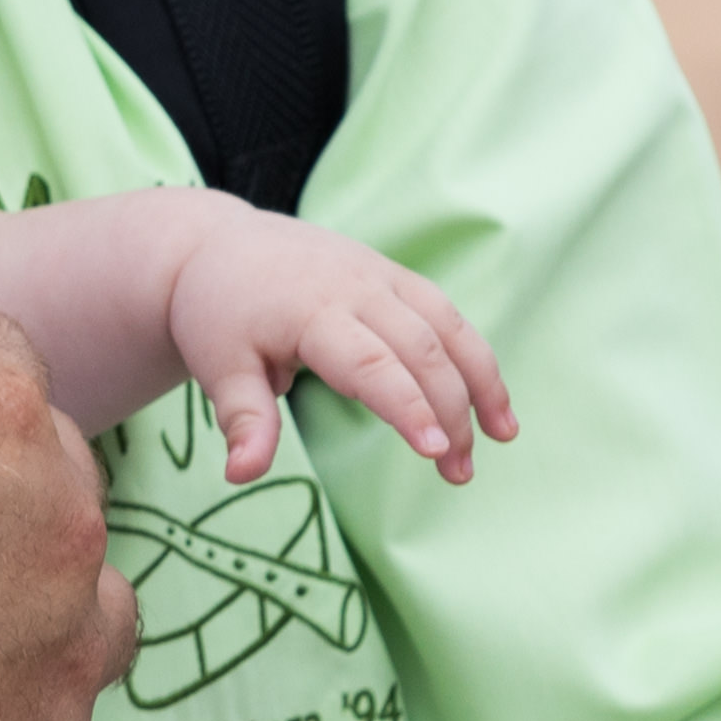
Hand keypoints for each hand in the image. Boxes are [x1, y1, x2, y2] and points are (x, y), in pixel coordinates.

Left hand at [153, 207, 512, 485]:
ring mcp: (380, 275)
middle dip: (450, 413)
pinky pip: (445, 314)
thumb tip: (242, 475)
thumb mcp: (218, 366)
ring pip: (448, 326)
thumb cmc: (218, 313)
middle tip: (459, 474)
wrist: (218, 246)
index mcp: (311, 312)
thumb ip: (242, 419)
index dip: (408, 407)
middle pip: (421, 351)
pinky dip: (473, 355)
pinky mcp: (393, 274)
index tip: (436, 452)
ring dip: (480, 382)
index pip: (372, 365)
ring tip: (502, 436)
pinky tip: (490, 399)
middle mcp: (355, 287)